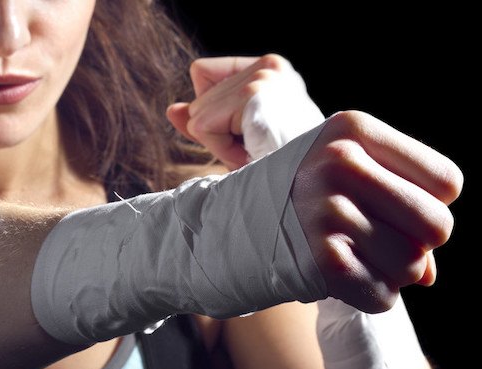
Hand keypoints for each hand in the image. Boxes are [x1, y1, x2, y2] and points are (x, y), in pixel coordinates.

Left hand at [167, 54, 322, 169]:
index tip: (249, 134)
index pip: (202, 74)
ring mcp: (262, 77)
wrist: (308, 189)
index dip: (213, 113)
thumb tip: (172, 109)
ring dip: (220, 145)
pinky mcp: (252, 96)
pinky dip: (221, 150)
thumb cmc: (279, 169)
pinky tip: (253, 153)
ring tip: (257, 152)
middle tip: (256, 149)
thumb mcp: (236, 140)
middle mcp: (269, 65)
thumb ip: (203, 121)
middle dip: (218, 133)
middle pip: (198, 98)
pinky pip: (203, 127)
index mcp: (270, 68)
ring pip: (197, 114)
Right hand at [293, 111, 462, 311]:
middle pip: (438, 226)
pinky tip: (339, 277)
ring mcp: (328, 211)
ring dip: (391, 274)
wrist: (228, 226)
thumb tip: (429, 274)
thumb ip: (401, 209)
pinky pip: (383, 296)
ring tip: (354, 257)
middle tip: (378, 240)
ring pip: (414, 267)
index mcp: (352, 129)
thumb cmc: (302, 198)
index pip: (447, 182)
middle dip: (418, 244)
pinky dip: (369, 296)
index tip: (389, 208)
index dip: (428, 203)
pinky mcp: (321, 259)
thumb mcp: (344, 171)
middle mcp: (340, 163)